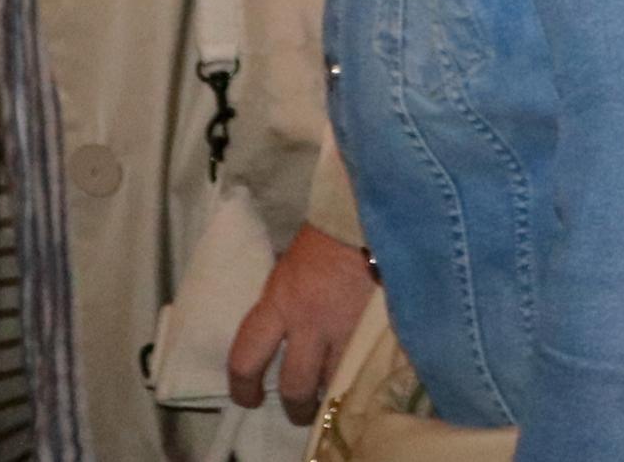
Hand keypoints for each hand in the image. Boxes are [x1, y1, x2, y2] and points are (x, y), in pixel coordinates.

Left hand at [226, 224, 375, 422]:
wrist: (376, 210)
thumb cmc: (330, 231)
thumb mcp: (292, 265)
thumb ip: (285, 299)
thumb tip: (282, 327)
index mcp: (279, 301)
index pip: (246, 358)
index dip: (243, 387)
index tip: (250, 398)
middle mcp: (309, 321)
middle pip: (295, 385)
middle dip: (296, 407)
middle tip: (302, 412)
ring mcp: (347, 328)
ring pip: (334, 382)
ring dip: (334, 392)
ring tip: (338, 394)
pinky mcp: (380, 327)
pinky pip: (369, 364)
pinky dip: (365, 373)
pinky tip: (367, 371)